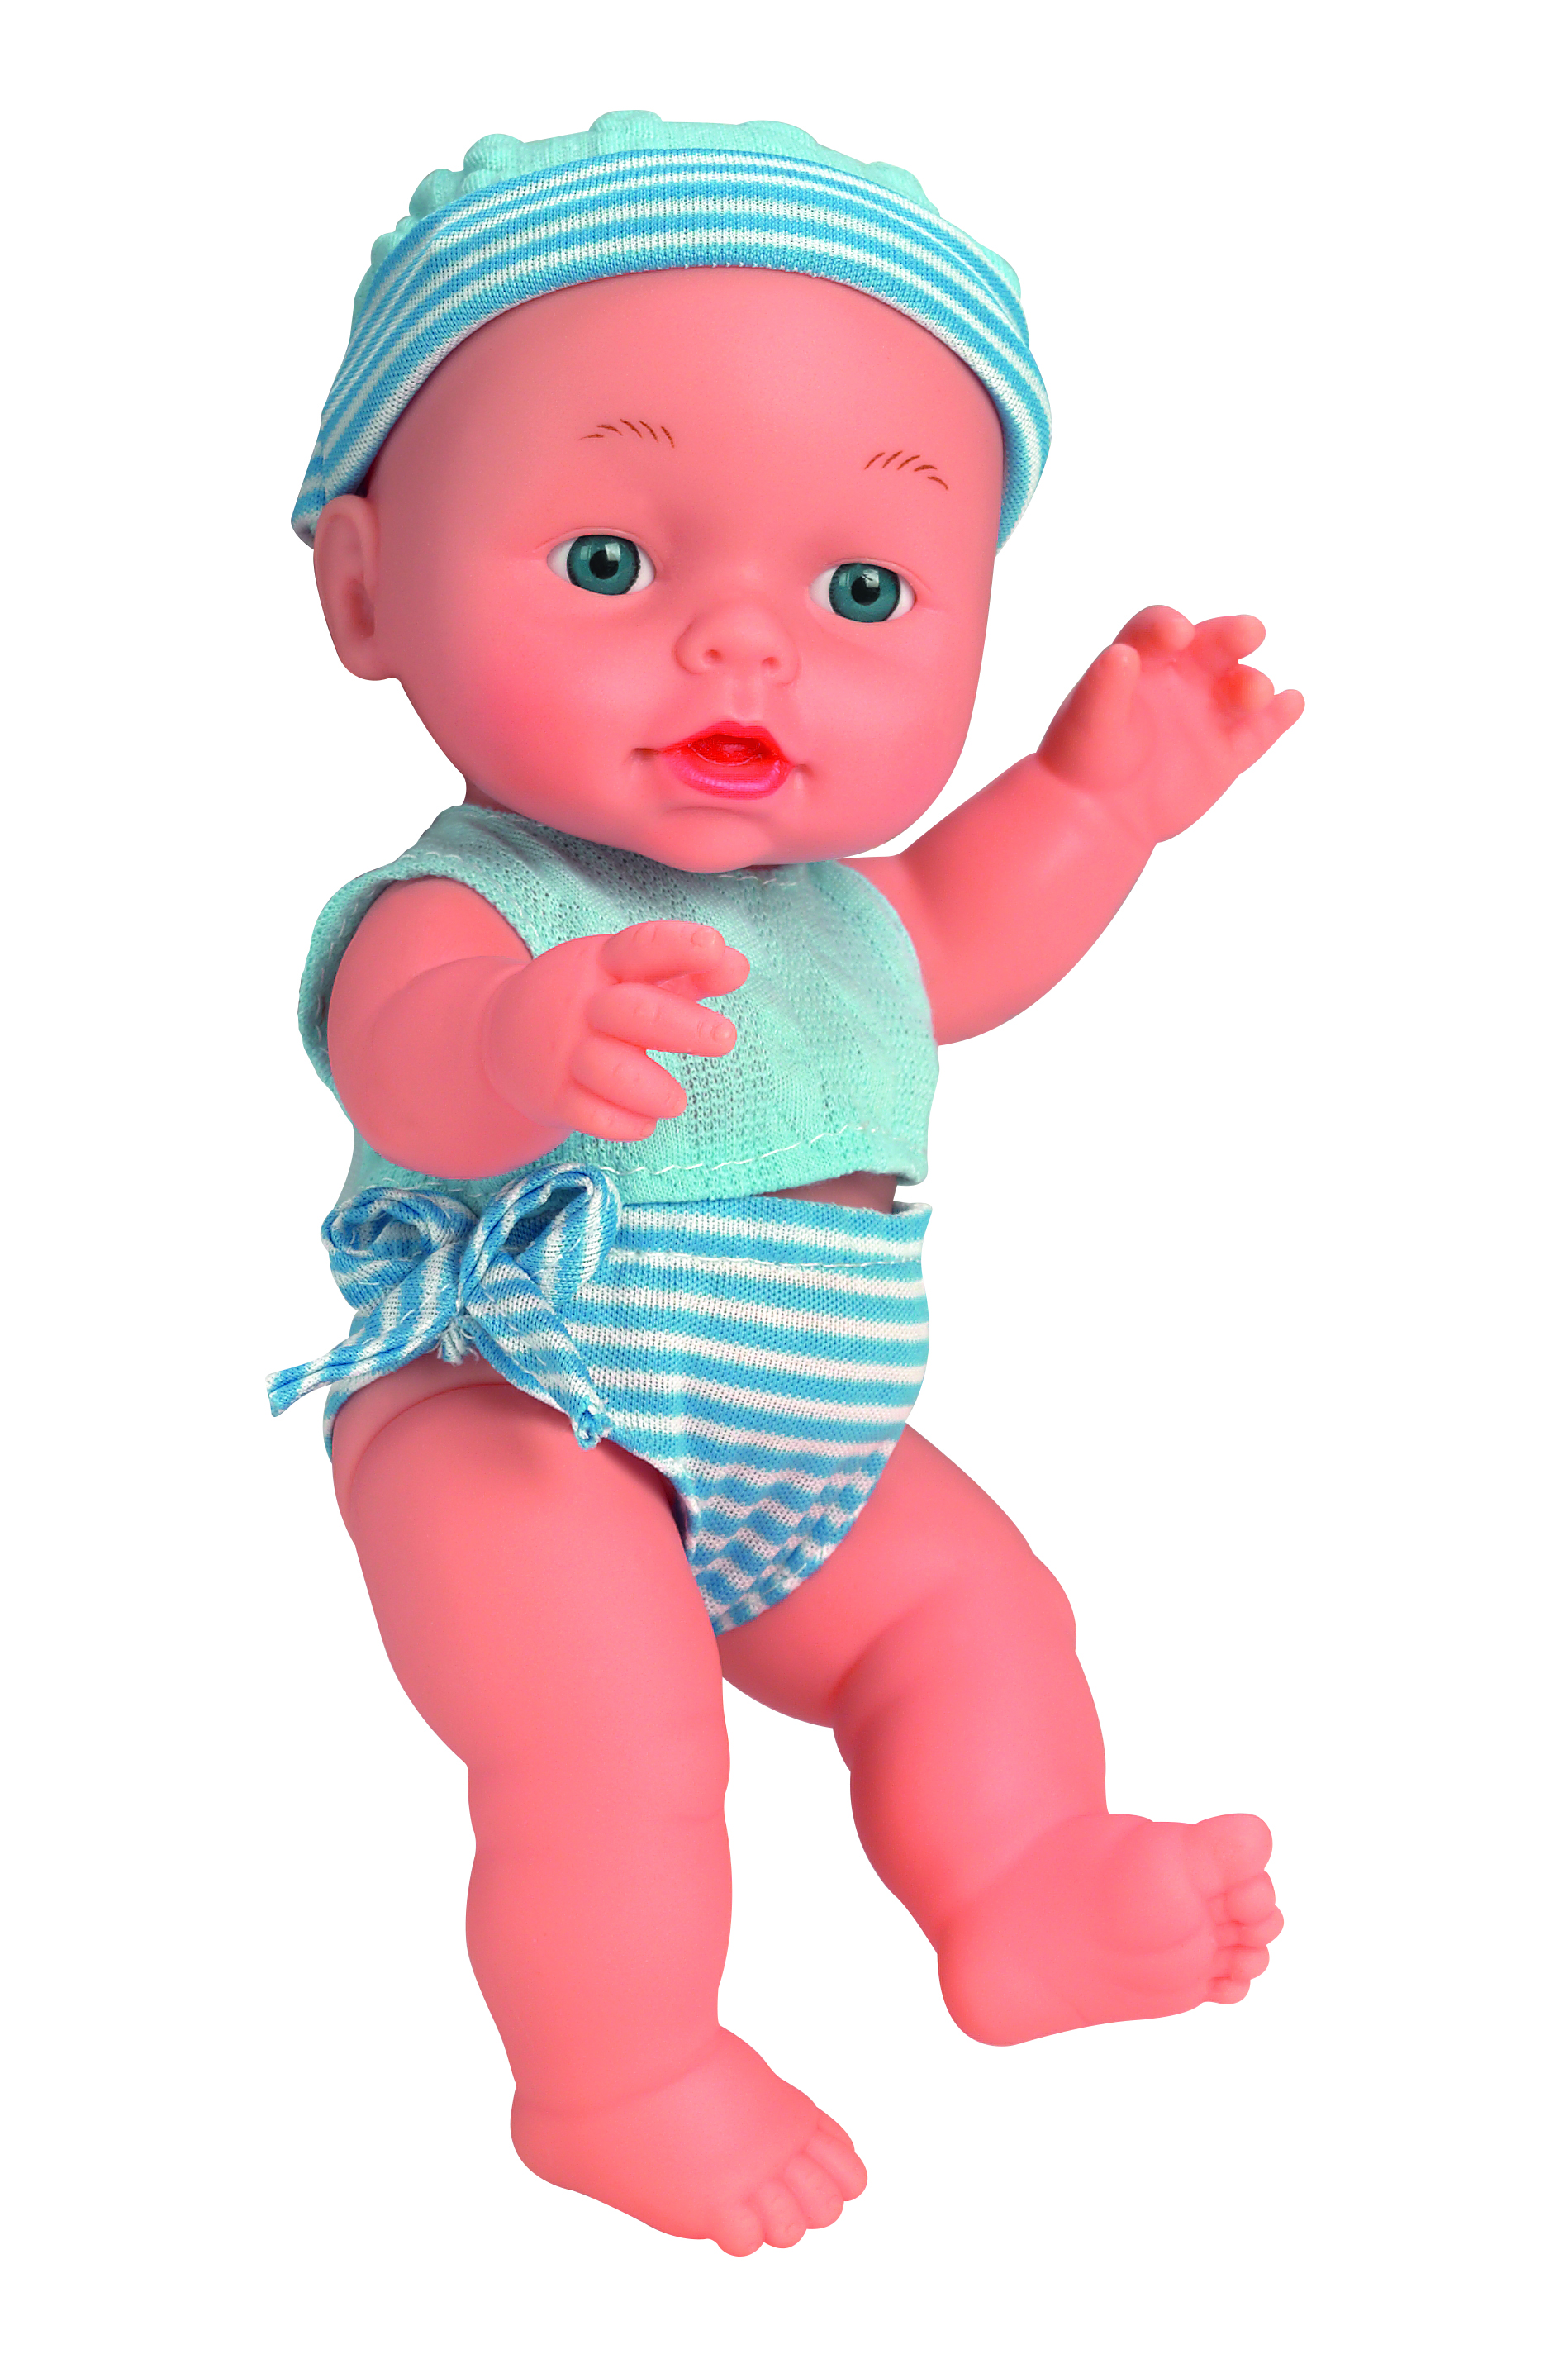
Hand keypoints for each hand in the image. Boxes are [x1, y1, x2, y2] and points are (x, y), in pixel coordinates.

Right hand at [482, 920, 748, 1143]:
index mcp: (606, 963)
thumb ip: (689, 971)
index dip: (679, 946)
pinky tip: (643, 1123)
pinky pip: (588, 1114)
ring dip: (651, 1091)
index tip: (715, 947)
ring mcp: (565, 1050)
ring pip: (610, 1071)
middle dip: (682, 1025)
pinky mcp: (553, 1093)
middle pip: (633, 1012)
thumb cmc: (593, 1001)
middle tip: (726, 1038)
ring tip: (675, 1102)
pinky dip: (621, 1123)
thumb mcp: (631, 975)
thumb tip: (738, 967)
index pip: (642, 947)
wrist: (501, 1033)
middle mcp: (584, 1003)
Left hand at [1039, 607, 1303, 844]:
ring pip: (1240, 687)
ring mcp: (1207, 712)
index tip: (1177, 634)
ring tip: (1253, 693)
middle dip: (1232, 635)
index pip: (1158, 629)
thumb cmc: (1083, 761)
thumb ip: (1104, 686)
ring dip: (1253, 683)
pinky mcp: (1227, 752)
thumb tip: (1121, 654)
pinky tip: (1293, 702)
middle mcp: (1180, 678)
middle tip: (1249, 632)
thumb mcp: (1088, 720)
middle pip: (1213, 645)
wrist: (1096, 816)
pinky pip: (1259, 730)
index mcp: (1142, 662)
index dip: (1168, 626)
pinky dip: (1279, 716)